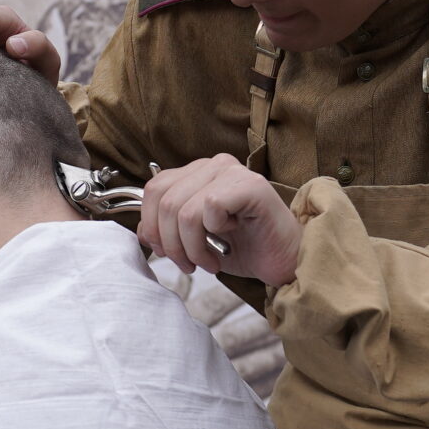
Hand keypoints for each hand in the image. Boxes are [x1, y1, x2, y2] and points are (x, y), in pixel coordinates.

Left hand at [138, 154, 301, 286]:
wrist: (286, 261)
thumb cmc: (245, 248)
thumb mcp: (195, 240)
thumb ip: (167, 230)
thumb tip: (143, 231)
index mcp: (197, 173)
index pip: (154, 189)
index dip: (152, 225)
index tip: (167, 252)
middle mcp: (214, 165)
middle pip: (164, 200)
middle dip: (169, 242)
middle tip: (188, 263)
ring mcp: (233, 171)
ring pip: (183, 209)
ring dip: (191, 246)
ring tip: (208, 262)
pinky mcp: (251, 186)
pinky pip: (210, 206)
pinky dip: (212, 233)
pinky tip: (227, 242)